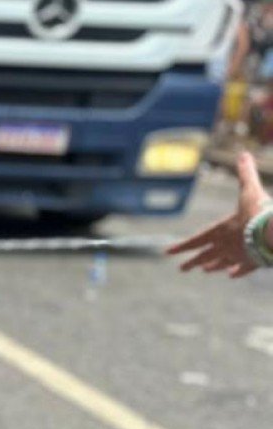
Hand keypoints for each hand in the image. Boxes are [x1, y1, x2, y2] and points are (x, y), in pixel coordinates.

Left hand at [168, 151, 263, 277]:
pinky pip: (244, 268)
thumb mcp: (251, 190)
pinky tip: (233, 274)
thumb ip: (246, 173)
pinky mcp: (256, 262)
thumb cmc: (261, 212)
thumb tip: (243, 153)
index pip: (195, 241)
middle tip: (182, 269)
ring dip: (214, 266)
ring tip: (206, 270)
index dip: (181, 246)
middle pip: (205, 256)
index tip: (168, 253)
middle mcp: (227, 247)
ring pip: (223, 263)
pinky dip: (238, 271)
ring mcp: (241, 256)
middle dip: (192, 262)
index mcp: (220, 231)